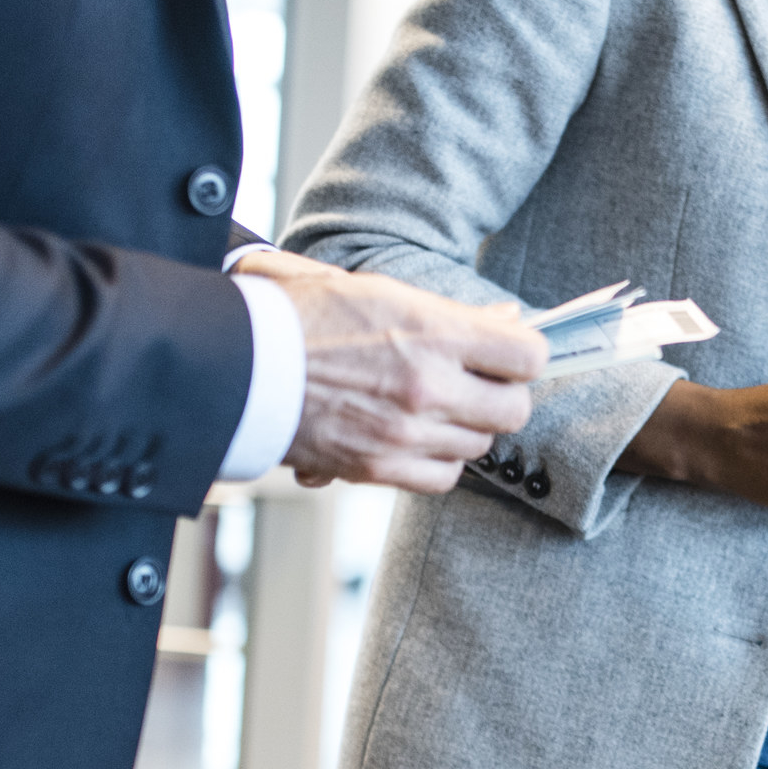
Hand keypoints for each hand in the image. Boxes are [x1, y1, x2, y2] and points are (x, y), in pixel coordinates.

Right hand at [238, 250, 546, 493]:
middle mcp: (427, 385)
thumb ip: (451, 313)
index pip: (528, 356)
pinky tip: (416, 437)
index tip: (508, 355)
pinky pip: (444, 477)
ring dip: (466, 428)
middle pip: (514, 409)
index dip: (523, 355)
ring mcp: (406, 431)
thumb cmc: (301, 318)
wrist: (240, 362)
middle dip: (501, 396)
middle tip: (475, 384)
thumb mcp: (379, 291)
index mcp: (432, 332)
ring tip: (432, 407)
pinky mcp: (380, 466)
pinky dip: (438, 461)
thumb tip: (505, 321)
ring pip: (479, 445)